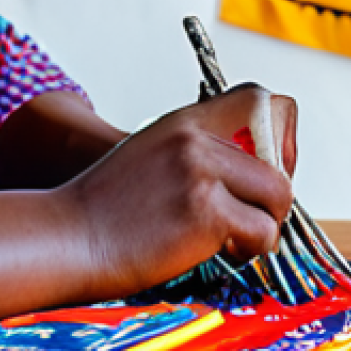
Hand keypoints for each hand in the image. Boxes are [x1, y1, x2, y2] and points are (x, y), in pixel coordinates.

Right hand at [62, 85, 294, 300]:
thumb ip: (198, 151)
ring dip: (265, 225)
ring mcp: (200, 173)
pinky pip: (264, 233)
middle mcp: (194, 139)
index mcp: (183, 121)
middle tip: (251, 215)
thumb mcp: (151, 155)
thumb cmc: (107, 210)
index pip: (261, 100)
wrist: (70, 238)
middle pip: (280, 157)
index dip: (278, 136)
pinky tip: (218, 250)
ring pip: (279, 196)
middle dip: (275, 195)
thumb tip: (255, 170)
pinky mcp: (206, 213)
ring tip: (231, 237)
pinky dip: (250, 250)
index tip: (266, 168)